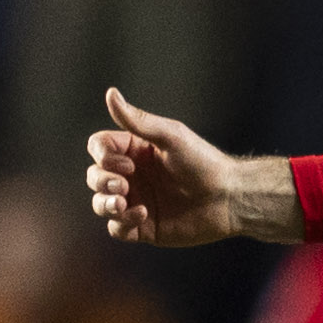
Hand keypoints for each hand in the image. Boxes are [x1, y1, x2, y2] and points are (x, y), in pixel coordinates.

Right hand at [86, 91, 295, 247]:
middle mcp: (133, 176)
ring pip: (101, 203)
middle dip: (102, 181)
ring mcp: (137, 201)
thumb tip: (110, 94)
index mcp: (136, 151)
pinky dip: (121, 224)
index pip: (99, 148)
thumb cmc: (203, 162)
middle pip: (95, 176)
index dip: (103, 155)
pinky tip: (142, 215)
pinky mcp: (143, 227)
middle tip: (124, 184)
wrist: (228, 198)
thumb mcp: (170, 136)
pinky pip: (116, 229)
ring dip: (105, 203)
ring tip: (123, 203)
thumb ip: (137, 121)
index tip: (126, 163)